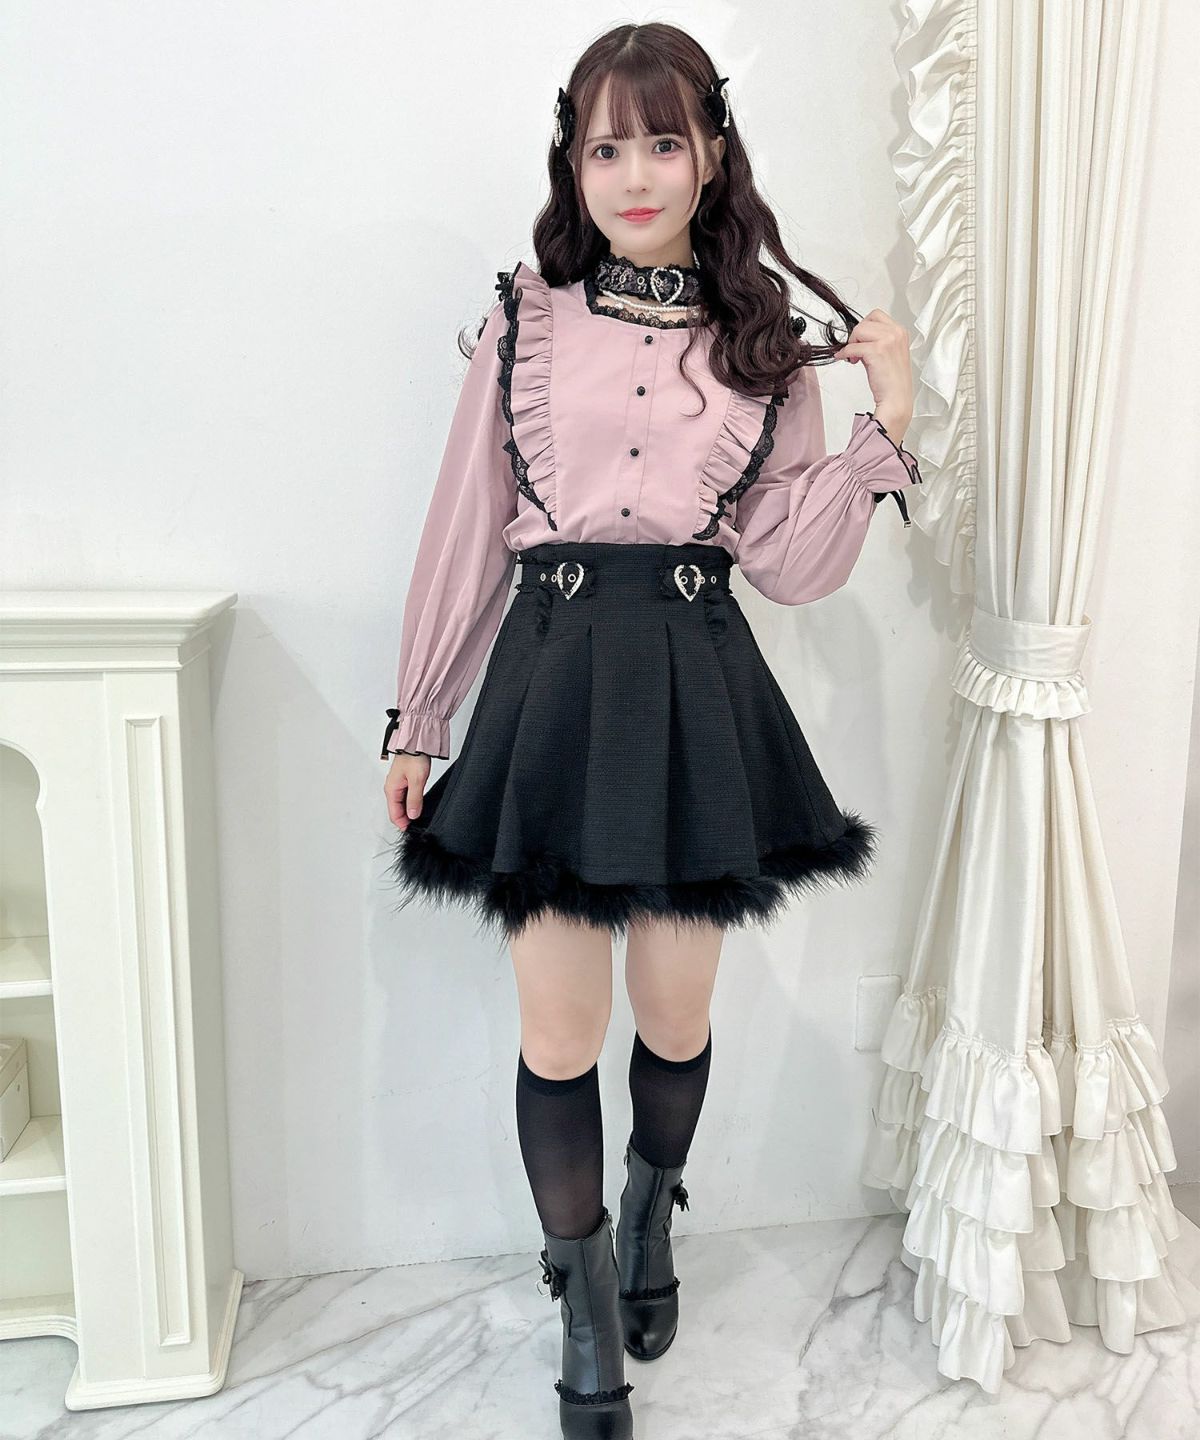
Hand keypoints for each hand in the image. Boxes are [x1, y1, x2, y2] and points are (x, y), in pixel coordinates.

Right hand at [384, 752, 431, 829]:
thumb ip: (414, 799)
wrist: (416, 741)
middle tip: (417, 824)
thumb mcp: (417, 780)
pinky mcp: (405, 780)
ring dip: (409, 810)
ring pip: (401, 803)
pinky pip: (405, 796)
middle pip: (397, 810)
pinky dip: (411, 802)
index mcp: (391, 789)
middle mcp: (392, 787)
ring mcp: (398, 784)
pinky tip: (419, 803)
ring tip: (419, 815)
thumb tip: (412, 815)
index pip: (394, 814)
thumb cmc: (414, 756)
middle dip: (406, 819)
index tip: (412, 829)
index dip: (403, 824)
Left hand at [838, 309, 912, 442]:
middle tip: (857, 350)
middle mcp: (896, 333)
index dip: (865, 327)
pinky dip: (845, 353)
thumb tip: (859, 338)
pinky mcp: (876, 351)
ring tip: (855, 357)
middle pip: (866, 321)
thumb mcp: (890, 353)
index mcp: (900, 332)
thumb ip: (878, 341)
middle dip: (857, 335)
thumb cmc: (893, 381)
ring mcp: (887, 340)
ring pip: (859, 330)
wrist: (896, 399)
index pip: (876, 316)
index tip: (862, 341)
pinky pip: (852, 347)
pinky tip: (847, 360)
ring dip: (852, 343)